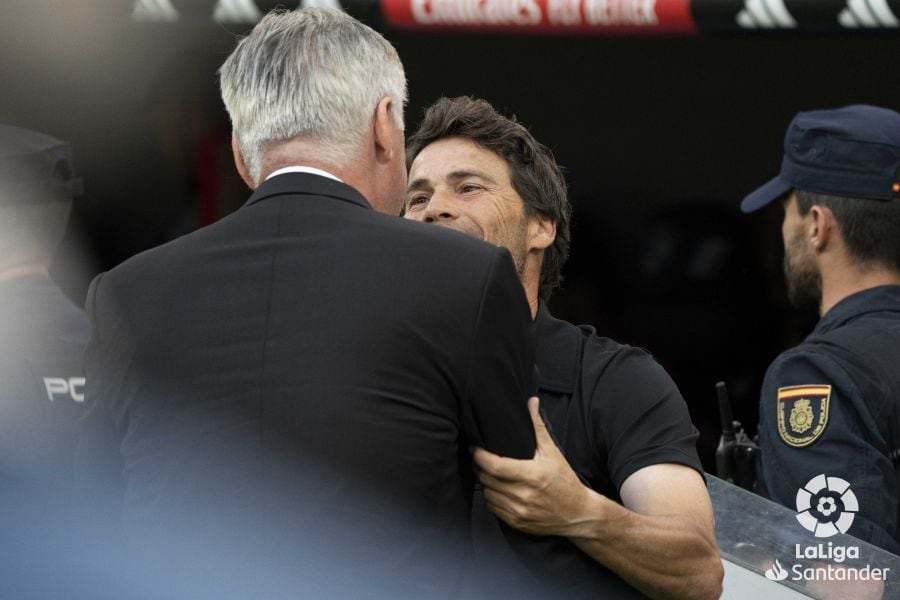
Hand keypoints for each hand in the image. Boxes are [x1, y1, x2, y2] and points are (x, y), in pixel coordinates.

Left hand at [472, 397, 596, 536]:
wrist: (577, 514)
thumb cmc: (564, 480)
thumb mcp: (552, 452)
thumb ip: (538, 427)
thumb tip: (531, 401)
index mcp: (531, 475)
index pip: (495, 465)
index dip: (479, 456)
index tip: (474, 448)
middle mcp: (523, 495)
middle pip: (487, 479)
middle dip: (479, 467)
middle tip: (478, 457)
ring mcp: (519, 511)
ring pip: (487, 494)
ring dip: (484, 482)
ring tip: (487, 472)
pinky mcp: (516, 523)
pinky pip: (493, 508)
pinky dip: (491, 497)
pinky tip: (496, 488)